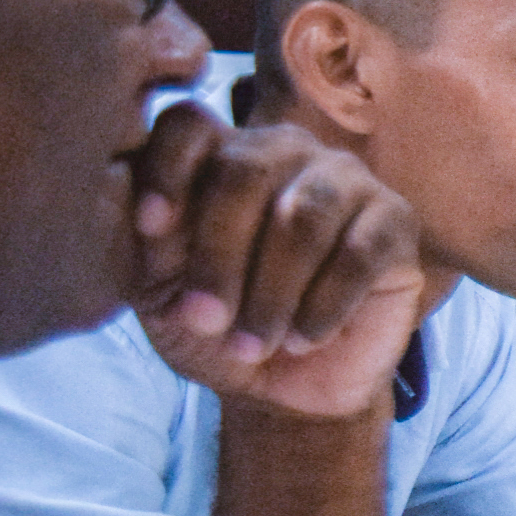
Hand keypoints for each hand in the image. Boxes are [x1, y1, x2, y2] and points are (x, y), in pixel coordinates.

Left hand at [126, 104, 423, 416]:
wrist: (283, 390)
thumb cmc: (216, 329)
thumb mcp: (155, 290)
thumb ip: (133, 237)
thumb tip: (119, 185)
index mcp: (220, 156)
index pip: (190, 125)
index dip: (168, 171)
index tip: (153, 232)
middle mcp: (286, 153)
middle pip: (246, 171)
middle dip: (219, 255)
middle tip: (205, 321)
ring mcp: (347, 182)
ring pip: (304, 215)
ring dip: (270, 292)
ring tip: (252, 344)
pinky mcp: (396, 224)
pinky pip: (358, 252)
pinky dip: (322, 305)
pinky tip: (303, 337)